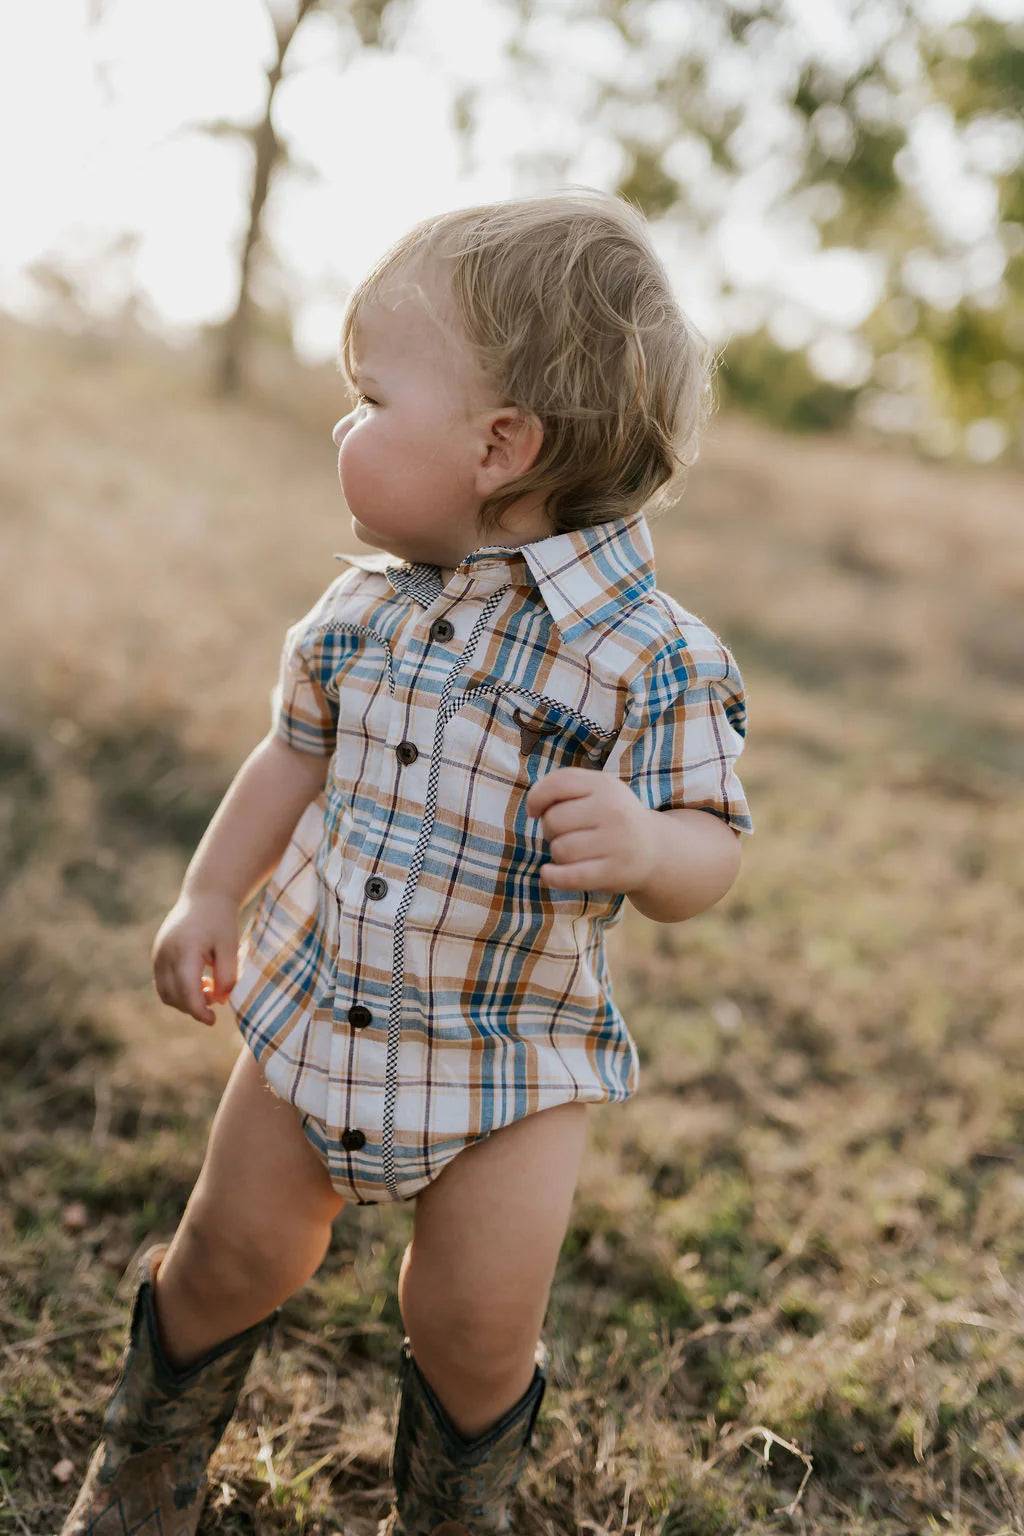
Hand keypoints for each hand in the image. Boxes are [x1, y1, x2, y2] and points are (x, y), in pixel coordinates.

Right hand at [151, 892, 239, 1025]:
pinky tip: (199, 980)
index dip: (198, 1011)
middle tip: (216, 997)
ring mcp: (158, 954)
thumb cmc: (222, 921)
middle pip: (173, 996)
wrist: (206, 896)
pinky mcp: (157, 955)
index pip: (186, 991)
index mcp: (184, 950)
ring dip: (185, 1000)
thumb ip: (226, 976)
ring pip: (165, 993)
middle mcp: (165, 953)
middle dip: (194, 1006)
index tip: (212, 1021)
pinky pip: (162, 983)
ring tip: (208, 987)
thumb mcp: (230, 947)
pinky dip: (178, 991)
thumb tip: (219, 1002)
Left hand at [525, 767, 657, 893]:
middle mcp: (614, 810)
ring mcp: (617, 842)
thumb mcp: (597, 791)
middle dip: (551, 829)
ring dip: (558, 853)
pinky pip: (570, 876)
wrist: (655, 850)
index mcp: (605, 785)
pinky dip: (552, 876)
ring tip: (575, 850)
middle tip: (569, 834)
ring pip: (560, 849)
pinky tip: (548, 873)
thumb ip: (563, 787)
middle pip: (553, 820)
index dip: (536, 797)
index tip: (534, 811)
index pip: (557, 784)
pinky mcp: (615, 872)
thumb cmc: (612, 817)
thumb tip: (533, 807)